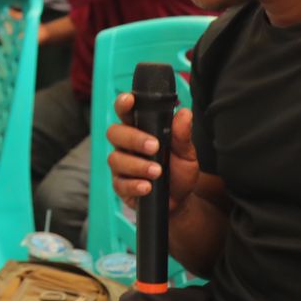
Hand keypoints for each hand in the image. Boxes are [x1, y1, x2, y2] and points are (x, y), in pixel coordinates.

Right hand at [107, 93, 199, 214]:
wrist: (180, 200)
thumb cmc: (178, 171)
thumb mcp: (186, 153)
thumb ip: (182, 134)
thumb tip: (184, 113)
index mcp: (139, 130)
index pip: (126, 112)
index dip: (123, 103)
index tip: (130, 100)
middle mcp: (125, 145)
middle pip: (114, 133)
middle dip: (133, 138)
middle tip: (154, 146)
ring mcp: (121, 166)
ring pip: (116, 159)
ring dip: (137, 165)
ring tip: (157, 172)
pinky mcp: (121, 186)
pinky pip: (119, 183)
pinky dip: (134, 185)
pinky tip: (147, 187)